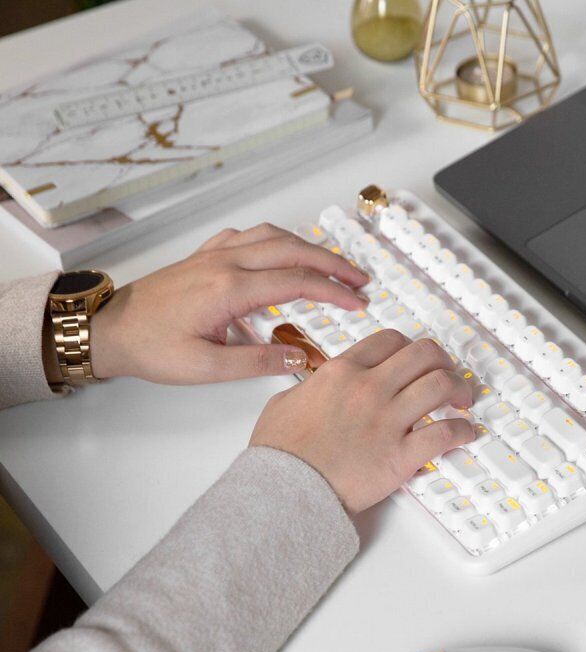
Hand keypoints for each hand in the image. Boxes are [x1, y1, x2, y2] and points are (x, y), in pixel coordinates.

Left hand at [89, 224, 368, 383]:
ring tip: (332, 264)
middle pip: (292, 250)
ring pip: (272, 236)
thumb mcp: (206, 368)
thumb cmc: (152, 348)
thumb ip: (257, 362)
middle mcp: (225, 263)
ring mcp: (214, 255)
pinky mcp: (204, 256)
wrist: (110, 329)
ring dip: (308, 247)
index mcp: (229, 290)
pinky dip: (275, 239)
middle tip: (360, 280)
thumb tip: (300, 357)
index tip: (358, 302)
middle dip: (333, 263)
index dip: (333, 291)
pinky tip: (281, 251)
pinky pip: (248, 236)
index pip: (296, 282)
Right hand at [249, 331, 475, 514]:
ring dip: (459, 389)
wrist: (282, 491)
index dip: (409, 346)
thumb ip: (313, 386)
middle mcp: (369, 389)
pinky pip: (445, 433)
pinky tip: (465, 433)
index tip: (415, 359)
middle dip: (441, 361)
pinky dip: (462, 431)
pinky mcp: (401, 456)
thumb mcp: (286, 401)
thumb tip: (321, 385)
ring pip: (441, 385)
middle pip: (424, 354)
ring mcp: (388, 421)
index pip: (390, 341)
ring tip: (462, 400)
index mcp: (342, 372)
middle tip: (446, 373)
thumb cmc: (280, 454)